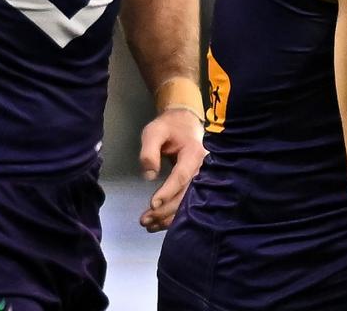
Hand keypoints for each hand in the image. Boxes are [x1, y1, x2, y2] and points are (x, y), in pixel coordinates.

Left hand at [137, 108, 206, 232]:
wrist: (185, 123)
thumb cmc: (169, 127)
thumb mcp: (154, 132)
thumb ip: (149, 151)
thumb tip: (149, 175)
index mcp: (194, 153)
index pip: (182, 175)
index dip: (168, 191)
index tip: (153, 204)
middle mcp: (202, 168)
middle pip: (186, 194)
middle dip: (165, 210)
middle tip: (144, 220)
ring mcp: (201, 178)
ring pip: (188, 202)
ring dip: (169, 217)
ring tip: (148, 224)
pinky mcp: (196, 184)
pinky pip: (187, 202)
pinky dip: (173, 215)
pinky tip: (158, 224)